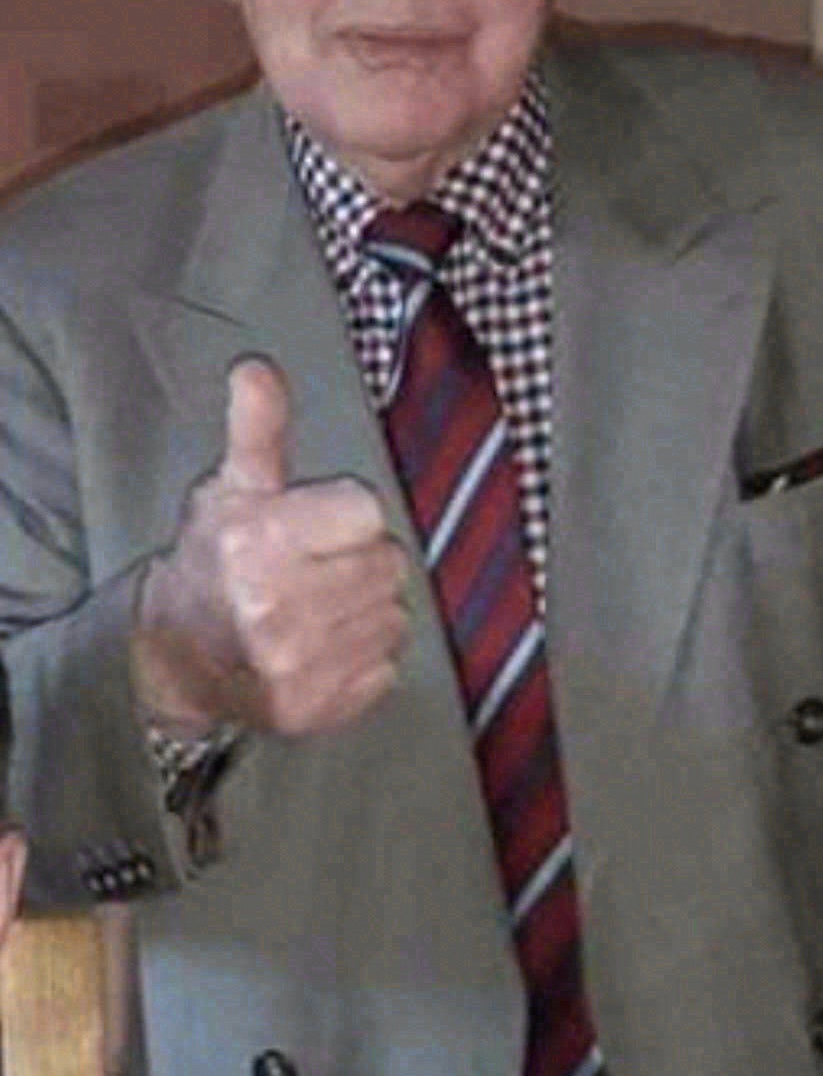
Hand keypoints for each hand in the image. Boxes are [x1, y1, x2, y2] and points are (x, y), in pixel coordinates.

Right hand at [132, 357, 408, 737]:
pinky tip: (326, 645)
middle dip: (361, 559)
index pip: (368, 512)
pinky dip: (365, 654)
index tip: (319, 524)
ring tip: (322, 605)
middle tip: (319, 567)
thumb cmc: (212, 560)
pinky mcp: (317, 709)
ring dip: (369, 606)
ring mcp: (299, 667)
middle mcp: (278, 609)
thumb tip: (256, 366)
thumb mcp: (231, 488)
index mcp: (260, 543)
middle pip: (389, 564)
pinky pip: (387, 665)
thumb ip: (257, 428)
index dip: (348, 514)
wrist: (175, 657)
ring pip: (394, 614)